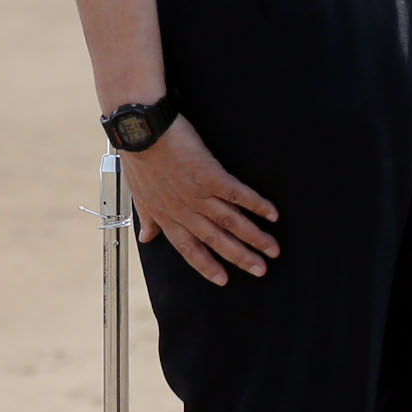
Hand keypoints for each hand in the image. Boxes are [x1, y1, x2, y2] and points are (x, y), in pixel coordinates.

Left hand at [121, 118, 279, 285]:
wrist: (140, 131)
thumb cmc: (139, 158)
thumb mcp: (138, 194)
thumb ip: (147, 217)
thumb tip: (147, 238)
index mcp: (166, 216)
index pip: (189, 249)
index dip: (206, 266)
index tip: (223, 280)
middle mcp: (184, 210)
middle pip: (216, 240)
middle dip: (241, 258)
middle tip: (261, 271)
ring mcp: (197, 194)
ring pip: (230, 222)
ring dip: (254, 237)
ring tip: (273, 249)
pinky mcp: (210, 175)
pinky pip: (237, 195)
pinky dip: (256, 205)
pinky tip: (272, 214)